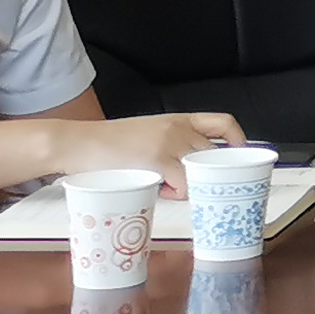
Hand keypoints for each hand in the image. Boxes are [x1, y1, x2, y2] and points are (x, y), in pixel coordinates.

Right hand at [69, 110, 248, 188]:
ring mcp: (169, 143)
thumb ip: (170, 145)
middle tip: (197, 186)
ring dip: (191, 186)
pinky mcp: (157, 160)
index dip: (238, 139)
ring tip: (167, 187)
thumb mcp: (146, 135)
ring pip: (202, 172)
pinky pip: (184, 184)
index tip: (239, 156)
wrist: (75, 142)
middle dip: (211, 175)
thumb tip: (188, 171)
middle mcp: (178, 128)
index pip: (222, 122)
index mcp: (177, 120)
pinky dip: (176, 194)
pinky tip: (160, 191)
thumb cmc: (106, 144)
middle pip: (216, 154)